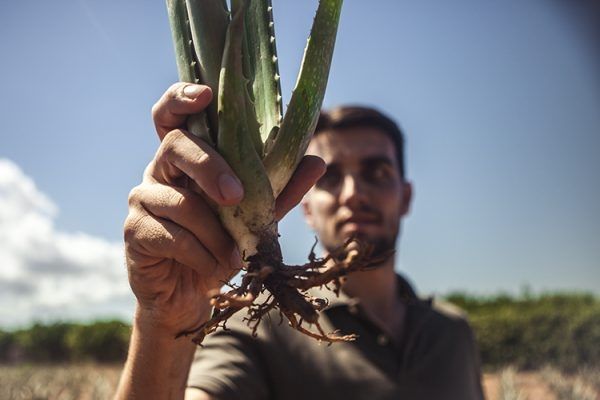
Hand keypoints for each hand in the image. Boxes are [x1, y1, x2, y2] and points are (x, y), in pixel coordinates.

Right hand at [124, 83, 324, 335]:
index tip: (206, 93)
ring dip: (213, 232)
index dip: (182, 97)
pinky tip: (211, 268)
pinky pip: (170, 235)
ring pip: (178, 201)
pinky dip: (200, 254)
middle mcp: (159, 171)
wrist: (192, 297)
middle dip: (209, 167)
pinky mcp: (135, 231)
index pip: (174, 116)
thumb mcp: (255, 218)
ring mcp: (142, 199)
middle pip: (175, 145)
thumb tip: (317, 161)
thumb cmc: (221, 247)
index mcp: (188, 160)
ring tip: (233, 255)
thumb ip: (280, 190)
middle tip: (236, 196)